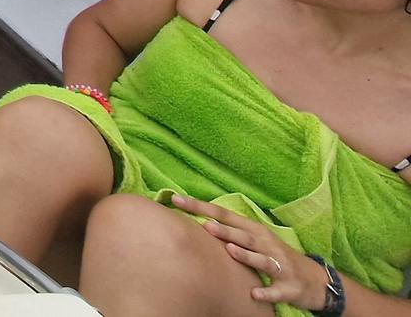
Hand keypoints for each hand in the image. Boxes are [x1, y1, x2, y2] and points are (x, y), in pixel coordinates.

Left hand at [169, 195, 325, 308]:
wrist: (316, 280)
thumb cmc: (276, 255)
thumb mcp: (255, 240)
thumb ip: (230, 231)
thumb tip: (197, 220)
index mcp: (254, 230)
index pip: (224, 214)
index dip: (201, 207)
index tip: (177, 199)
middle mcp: (266, 243)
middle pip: (242, 235)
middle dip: (224, 230)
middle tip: (204, 225)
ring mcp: (280, 265)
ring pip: (261, 259)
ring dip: (245, 254)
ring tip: (229, 249)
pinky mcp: (290, 287)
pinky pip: (276, 291)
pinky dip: (266, 292)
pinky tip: (253, 294)